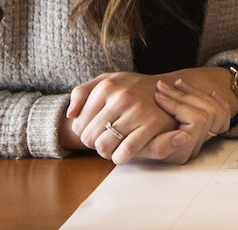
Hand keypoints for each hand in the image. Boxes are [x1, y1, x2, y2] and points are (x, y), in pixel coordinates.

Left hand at [64, 70, 215, 164]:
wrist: (167, 88)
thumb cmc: (131, 87)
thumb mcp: (106, 80)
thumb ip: (82, 93)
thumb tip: (71, 116)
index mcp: (106, 87)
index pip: (79, 124)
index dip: (83, 133)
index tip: (94, 131)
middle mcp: (121, 97)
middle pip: (89, 137)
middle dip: (94, 143)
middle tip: (104, 140)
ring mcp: (137, 111)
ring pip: (104, 146)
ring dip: (105, 152)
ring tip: (112, 147)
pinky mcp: (152, 124)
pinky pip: (125, 151)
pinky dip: (120, 157)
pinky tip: (122, 153)